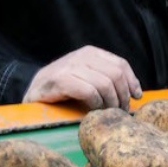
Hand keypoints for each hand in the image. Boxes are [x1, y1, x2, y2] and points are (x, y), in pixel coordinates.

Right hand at [23, 45, 142, 110]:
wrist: (31, 92)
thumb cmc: (63, 89)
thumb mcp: (86, 78)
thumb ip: (106, 78)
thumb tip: (136, 92)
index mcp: (90, 52)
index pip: (120, 64)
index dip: (131, 81)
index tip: (136, 96)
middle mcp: (81, 55)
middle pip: (115, 74)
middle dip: (122, 96)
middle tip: (121, 111)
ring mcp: (69, 66)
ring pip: (105, 84)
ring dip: (110, 103)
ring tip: (107, 113)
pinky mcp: (59, 80)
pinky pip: (89, 92)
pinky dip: (95, 104)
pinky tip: (93, 111)